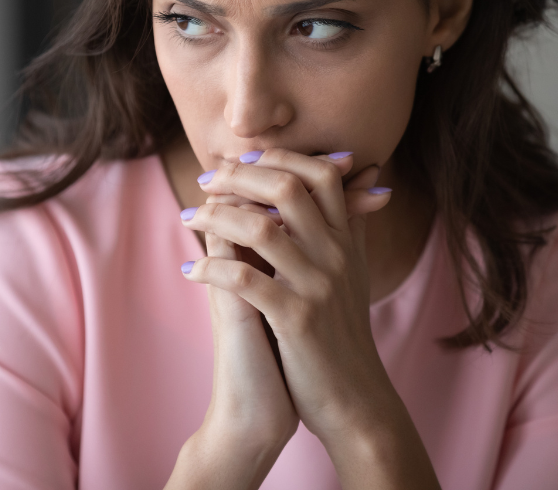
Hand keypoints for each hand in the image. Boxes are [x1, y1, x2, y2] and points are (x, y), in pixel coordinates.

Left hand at [181, 150, 400, 448]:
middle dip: (239, 176)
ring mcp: (317, 286)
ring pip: (262, 227)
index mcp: (346, 241)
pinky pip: (245, 279)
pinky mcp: (297, 319)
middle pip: (288, 187)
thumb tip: (367, 176)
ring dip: (216, 216)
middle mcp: (336, 255)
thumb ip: (353, 224)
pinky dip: (212, 267)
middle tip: (206, 180)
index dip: (279, 158)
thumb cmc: (344, 334)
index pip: (321, 175)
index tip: (242, 162)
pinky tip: (190, 268)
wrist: (355, 399)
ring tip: (189, 216)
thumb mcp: (355, 272)